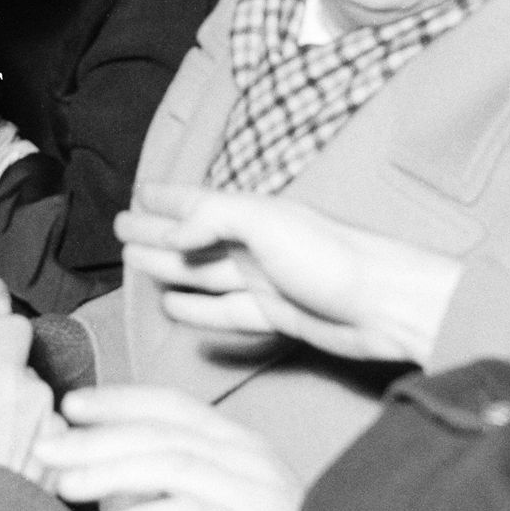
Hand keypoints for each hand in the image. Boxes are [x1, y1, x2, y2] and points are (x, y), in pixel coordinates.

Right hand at [0, 314, 57, 481]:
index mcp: (5, 374)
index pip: (14, 329)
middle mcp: (37, 395)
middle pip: (21, 374)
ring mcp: (52, 429)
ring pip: (31, 409)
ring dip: (13, 419)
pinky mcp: (59, 460)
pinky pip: (42, 440)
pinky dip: (24, 447)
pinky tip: (0, 463)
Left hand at [33, 384, 299, 510]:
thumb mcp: (227, 504)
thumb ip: (182, 479)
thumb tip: (112, 466)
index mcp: (241, 443)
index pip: (172, 405)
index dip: (120, 399)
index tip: (70, 403)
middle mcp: (250, 457)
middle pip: (162, 432)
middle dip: (97, 435)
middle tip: (44, 445)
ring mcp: (257, 493)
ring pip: (170, 465)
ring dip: (109, 472)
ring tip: (63, 485)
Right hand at [116, 183, 451, 363]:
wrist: (387, 305)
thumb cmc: (333, 256)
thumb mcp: (266, 223)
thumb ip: (213, 219)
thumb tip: (172, 233)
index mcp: (251, 212)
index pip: (196, 202)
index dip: (165, 199)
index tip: (136, 194)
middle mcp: (255, 244)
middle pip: (193, 239)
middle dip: (157, 234)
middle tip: (122, 232)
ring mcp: (265, 280)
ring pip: (203, 274)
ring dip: (169, 268)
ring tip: (136, 266)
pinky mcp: (277, 316)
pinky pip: (225, 311)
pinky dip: (198, 309)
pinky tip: (175, 306)